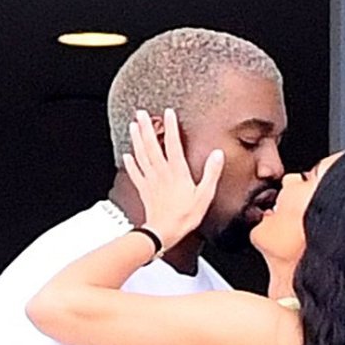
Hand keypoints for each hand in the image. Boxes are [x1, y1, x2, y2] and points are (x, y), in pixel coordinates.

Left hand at [124, 108, 223, 250]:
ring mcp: (150, 180)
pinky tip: (127, 155)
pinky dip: (130, 163)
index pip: (173, 144)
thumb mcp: (204, 195)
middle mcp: (161, 172)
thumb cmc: (185, 216)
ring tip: (134, 126)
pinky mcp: (144, 190)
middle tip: (142, 113)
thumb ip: (211, 173)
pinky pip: (135, 173)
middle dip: (147, 128)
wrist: (164, 232)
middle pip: (151, 146)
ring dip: (137, 140)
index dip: (170, 127)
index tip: (168, 112)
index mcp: (177, 172)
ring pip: (141, 155)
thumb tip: (217, 154)